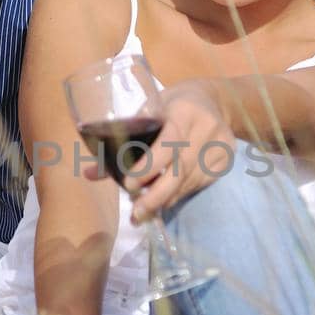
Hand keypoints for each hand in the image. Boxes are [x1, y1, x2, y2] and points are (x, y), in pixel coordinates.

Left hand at [117, 80, 235, 222]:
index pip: (168, 141)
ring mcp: (220, 146)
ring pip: (188, 182)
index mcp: (183, 110)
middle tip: (136, 213)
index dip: (149, 165)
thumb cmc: (172, 105)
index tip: (129, 185)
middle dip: (155, 195)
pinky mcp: (225, 161)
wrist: (215, 101)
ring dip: (164, 200)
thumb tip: (89, 173)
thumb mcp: (149, 110)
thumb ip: (123, 140)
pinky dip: (177, 196)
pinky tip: (163, 203)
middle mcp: (206, 128)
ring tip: (142, 213)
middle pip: (180, 169)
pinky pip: (197, 185)